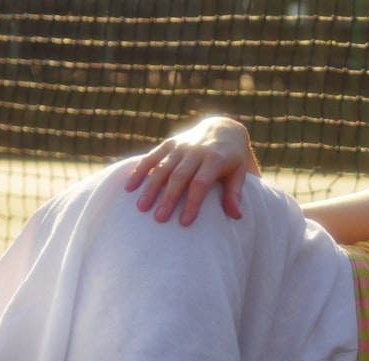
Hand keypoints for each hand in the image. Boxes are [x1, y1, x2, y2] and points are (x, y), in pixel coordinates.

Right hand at [124, 117, 257, 225]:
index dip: (192, 203)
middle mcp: (195, 151)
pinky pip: (152, 157)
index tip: (184, 222)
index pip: (200, 183)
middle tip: (159, 219)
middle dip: (168, 199)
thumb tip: (237, 217)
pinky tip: (129, 187)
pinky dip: (140, 171)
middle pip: (179, 177)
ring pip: (162, 167)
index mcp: (214, 159)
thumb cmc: (233, 159)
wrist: (223, 129)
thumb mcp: (240, 174)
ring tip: (141, 207)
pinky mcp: (169, 143)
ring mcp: (180, 146)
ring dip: (150, 187)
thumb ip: (235, 194)